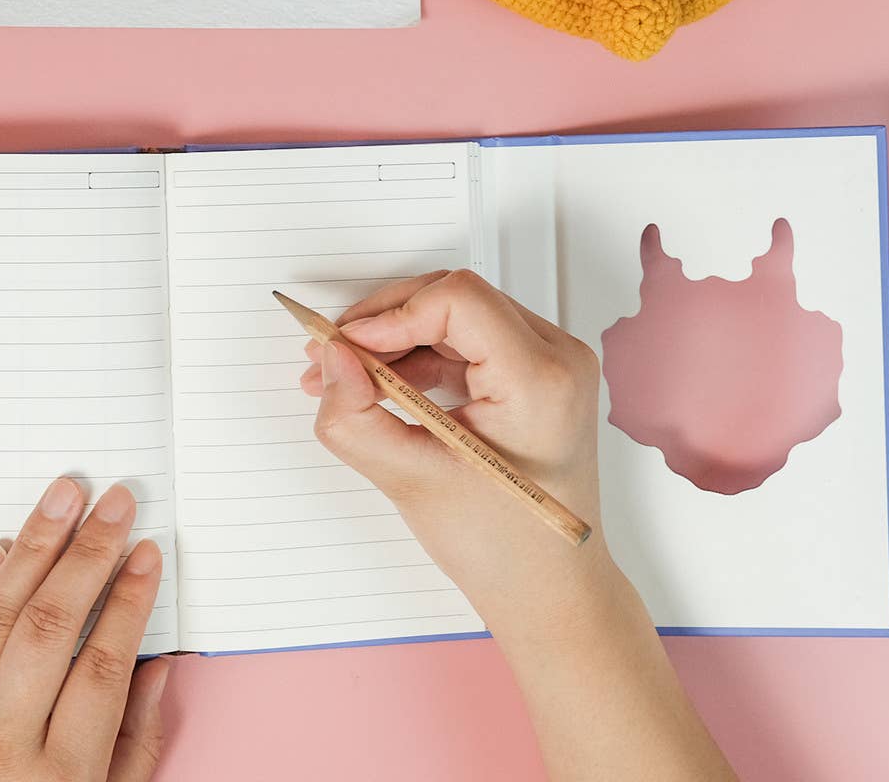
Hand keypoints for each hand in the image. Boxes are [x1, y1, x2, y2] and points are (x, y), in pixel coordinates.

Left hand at [0, 478, 167, 781]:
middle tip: (117, 501)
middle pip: (52, 626)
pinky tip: (0, 551)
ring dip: (33, 547)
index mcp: (57, 780)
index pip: (104, 664)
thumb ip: (136, 748)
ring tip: (63, 498)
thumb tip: (158, 668)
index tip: (149, 552)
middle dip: (91, 552)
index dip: (131, 600)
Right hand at [301, 270, 738, 780]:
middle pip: (454, 299)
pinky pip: (467, 340)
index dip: (391, 314)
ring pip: (456, 316)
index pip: (457, 300)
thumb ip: (356, 416)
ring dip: (396, 339)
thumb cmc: (503, 549)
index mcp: (540, 381)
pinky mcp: (534, 374)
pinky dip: (419, 356)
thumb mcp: (411, 482)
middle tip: (331, 353)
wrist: (551, 590)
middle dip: (384, 322)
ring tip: (345, 376)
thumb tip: (332, 357)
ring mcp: (550, 363)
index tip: (345, 345)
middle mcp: (557, 358)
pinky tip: (378, 385)